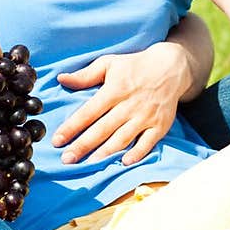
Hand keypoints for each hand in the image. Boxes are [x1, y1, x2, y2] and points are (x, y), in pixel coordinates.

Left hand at [53, 43, 192, 165]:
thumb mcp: (109, 63)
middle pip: (102, 129)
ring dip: (105, 153)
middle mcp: (129, 105)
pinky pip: (147, 143)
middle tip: (67, 160)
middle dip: (83, 146)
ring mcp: (145, 117)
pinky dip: (137, 154)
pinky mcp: (159, 125)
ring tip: (89, 165)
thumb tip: (61, 79)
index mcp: (114, 90)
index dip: (71, 127)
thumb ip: (85, 75)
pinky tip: (124, 163)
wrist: (171, 67)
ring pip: (122, 139)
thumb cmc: (135, 65)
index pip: (88, 112)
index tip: (57, 141)